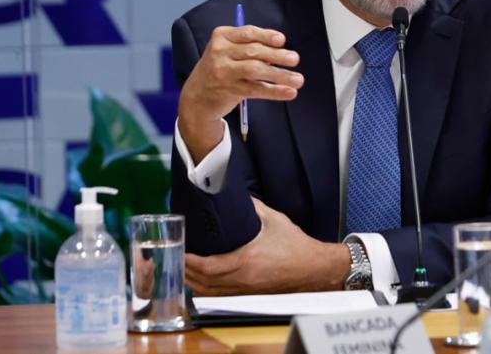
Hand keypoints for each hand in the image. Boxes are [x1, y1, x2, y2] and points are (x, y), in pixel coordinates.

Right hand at [178, 25, 302, 160]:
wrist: (197, 95)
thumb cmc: (221, 67)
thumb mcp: (228, 50)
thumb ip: (250, 46)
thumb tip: (281, 48)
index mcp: (222, 37)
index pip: (248, 33)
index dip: (266, 36)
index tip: (282, 40)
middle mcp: (220, 53)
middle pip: (254, 51)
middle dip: (278, 55)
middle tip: (295, 59)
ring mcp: (223, 72)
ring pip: (256, 70)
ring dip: (280, 75)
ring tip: (298, 79)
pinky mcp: (229, 90)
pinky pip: (256, 89)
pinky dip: (275, 91)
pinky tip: (289, 92)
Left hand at [184, 197, 350, 295]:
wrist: (314, 268)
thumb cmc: (296, 245)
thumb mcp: (273, 219)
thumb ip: (251, 207)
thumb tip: (234, 194)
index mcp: (246, 260)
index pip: (208, 266)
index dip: (190, 261)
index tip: (181, 250)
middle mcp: (243, 279)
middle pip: (204, 282)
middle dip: (186, 271)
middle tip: (176, 256)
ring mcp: (246, 290)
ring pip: (210, 292)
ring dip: (194, 283)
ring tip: (184, 268)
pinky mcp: (250, 294)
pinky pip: (221, 296)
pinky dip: (207, 290)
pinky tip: (202, 282)